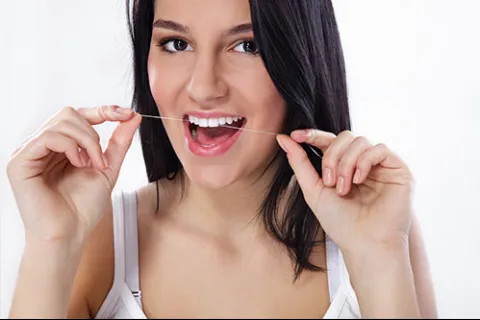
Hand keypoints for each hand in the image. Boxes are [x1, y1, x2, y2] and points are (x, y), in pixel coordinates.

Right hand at [7, 106, 140, 243]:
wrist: (71, 234)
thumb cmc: (84, 208)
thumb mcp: (108, 167)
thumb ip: (119, 141)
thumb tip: (134, 116)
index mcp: (60, 146)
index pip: (79, 115)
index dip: (103, 110)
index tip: (127, 114)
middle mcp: (42, 146)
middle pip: (69, 113)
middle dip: (93, 133)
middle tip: (101, 160)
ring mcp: (29, 152)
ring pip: (61, 122)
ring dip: (87, 142)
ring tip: (91, 166)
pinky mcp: (19, 162)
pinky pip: (48, 136)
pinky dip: (71, 147)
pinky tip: (78, 164)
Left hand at [276, 129, 414, 255]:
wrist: (364, 244)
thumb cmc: (340, 223)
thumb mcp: (313, 190)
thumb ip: (299, 163)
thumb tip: (283, 138)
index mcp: (344, 166)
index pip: (329, 141)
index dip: (313, 135)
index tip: (295, 136)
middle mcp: (362, 163)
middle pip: (344, 137)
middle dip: (331, 156)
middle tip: (328, 182)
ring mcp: (381, 165)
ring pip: (360, 141)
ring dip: (346, 162)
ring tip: (343, 188)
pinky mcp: (398, 169)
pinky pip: (380, 148)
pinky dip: (364, 161)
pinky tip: (358, 180)